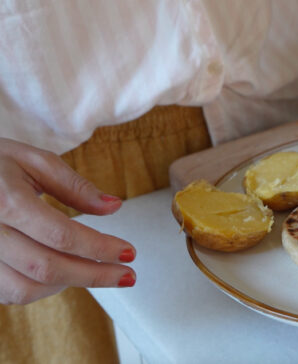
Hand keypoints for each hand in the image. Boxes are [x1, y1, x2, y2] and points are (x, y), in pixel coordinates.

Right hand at [0, 139, 134, 304]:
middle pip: (46, 267)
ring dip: (67, 285)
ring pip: (24, 288)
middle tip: (126, 275)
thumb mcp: (31, 160)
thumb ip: (73, 185)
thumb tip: (112, 207)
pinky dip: (38, 290)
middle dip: (93, 275)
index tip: (129, 253)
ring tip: (95, 273)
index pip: (61, 235)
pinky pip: (5, 293)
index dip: (99, 248)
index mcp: (5, 201)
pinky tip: (62, 276)